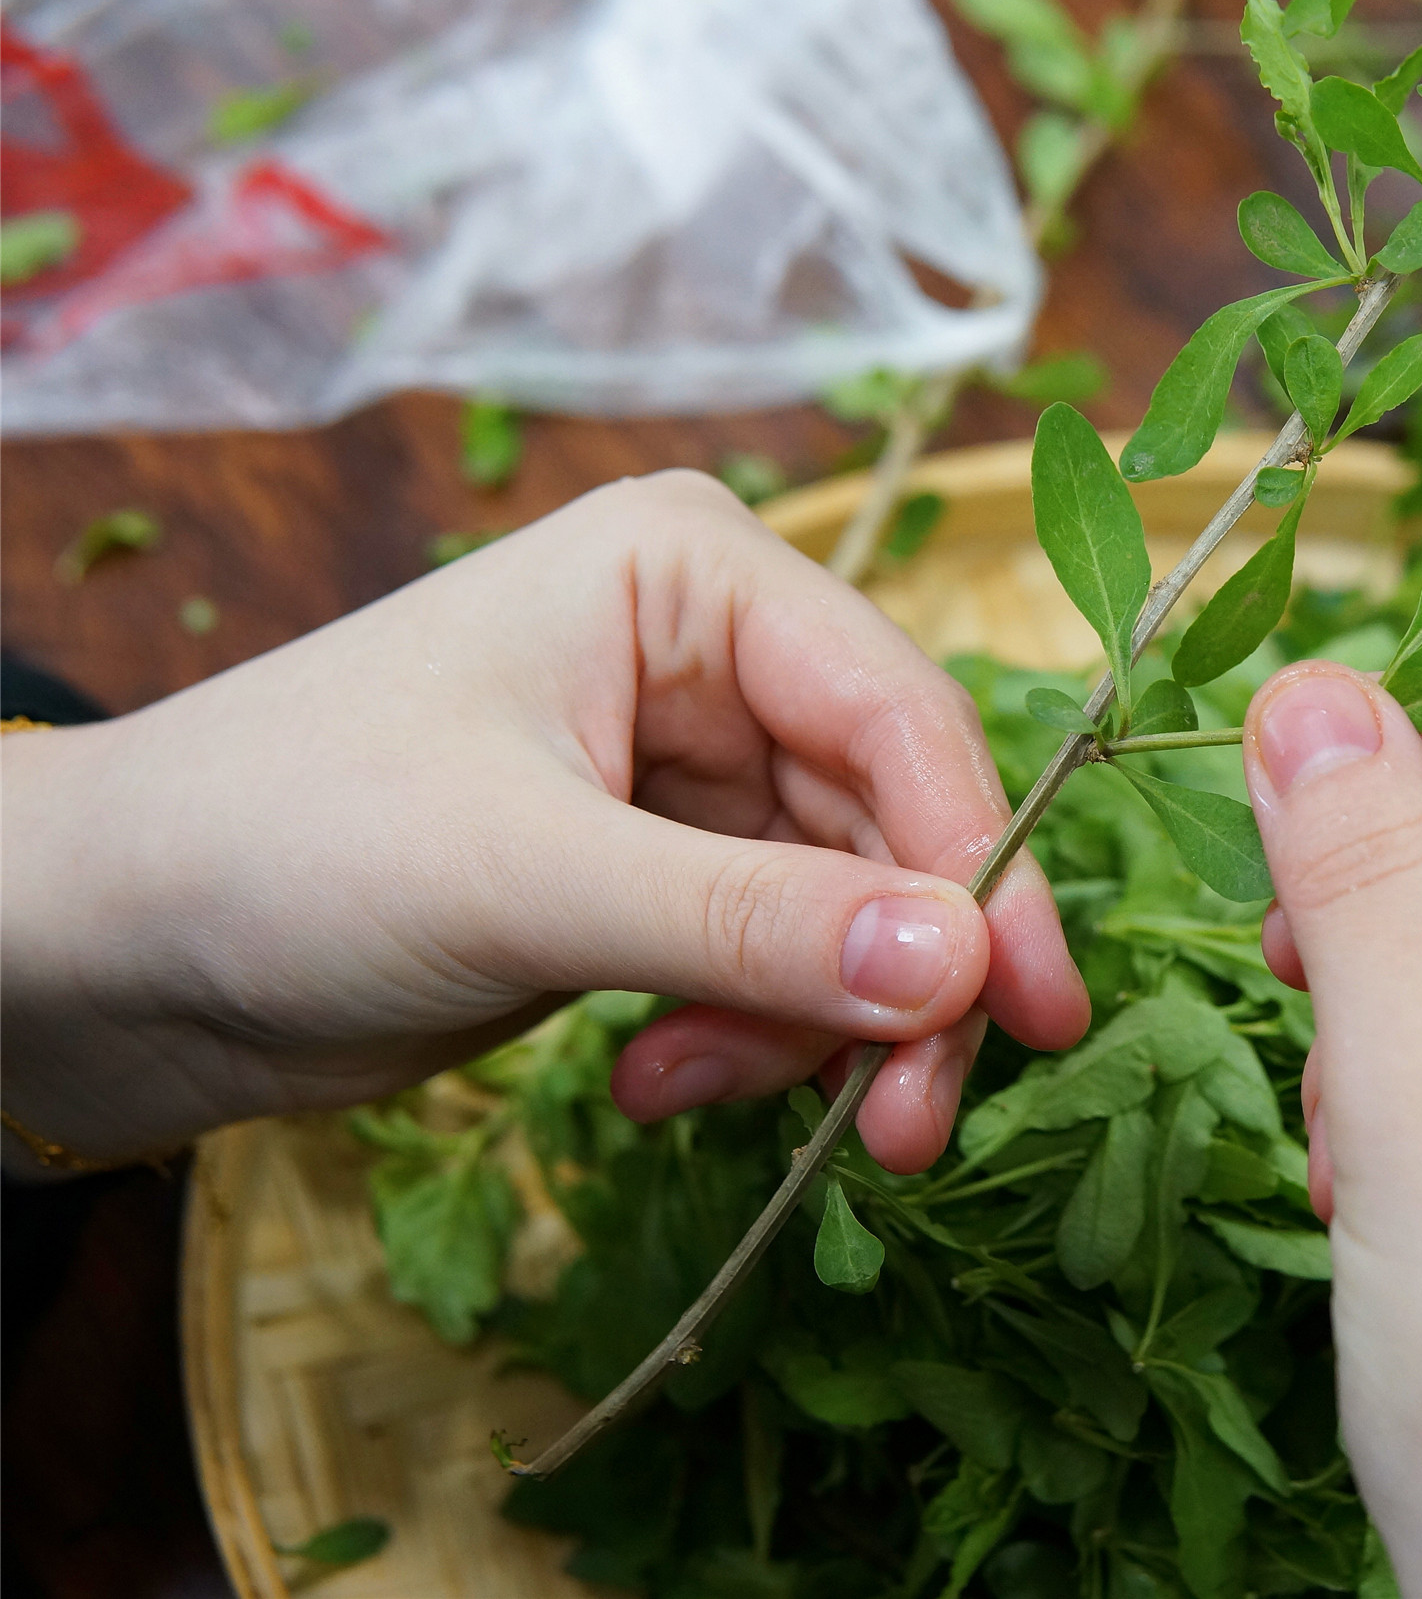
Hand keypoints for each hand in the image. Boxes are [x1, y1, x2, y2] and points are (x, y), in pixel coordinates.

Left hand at [0, 472, 1089, 1176]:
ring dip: (803, 1027)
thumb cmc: (279, 843)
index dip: (980, 867)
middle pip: (896, 823)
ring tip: (681, 1090)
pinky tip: (649, 1076)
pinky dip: (745, 1036)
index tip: (1028, 1018)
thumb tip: (964, 968)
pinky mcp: (661, 866)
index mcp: (689, 572)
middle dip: (896, 981)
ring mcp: (691, 763)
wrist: (106, 951)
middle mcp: (713, 650)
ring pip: (849, 908)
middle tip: (898, 1135)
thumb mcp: (529, 880)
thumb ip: (754, 924)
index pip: (899, 715)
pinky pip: (779, 959)